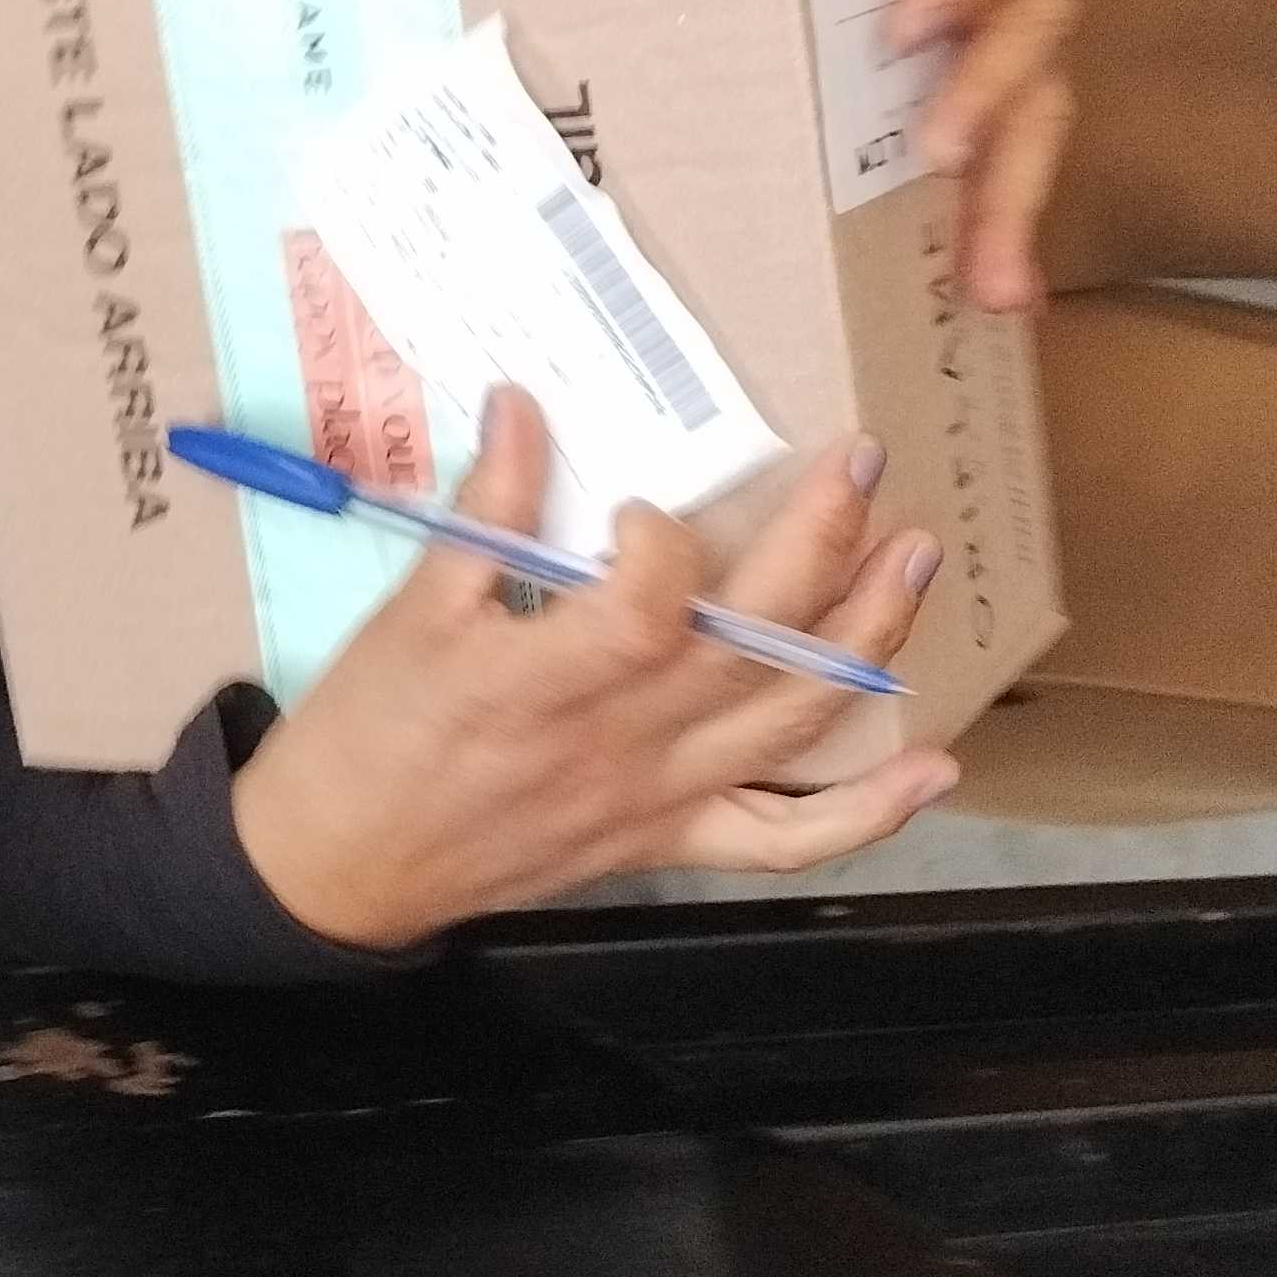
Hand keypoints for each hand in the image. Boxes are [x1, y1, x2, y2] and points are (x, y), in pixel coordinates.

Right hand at [230, 390, 955, 951]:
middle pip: (752, 643)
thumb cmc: (365, 737)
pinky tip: (936, 767)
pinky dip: (870, 815)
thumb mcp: (407, 615)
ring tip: (914, 559)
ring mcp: (660, 796)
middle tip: (864, 462)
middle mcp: (624, 741)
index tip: (643, 503)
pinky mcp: (669, 839)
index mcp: (546, 679)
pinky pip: (785, 841)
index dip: (667, 542)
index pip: (648, 603)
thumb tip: (521, 405)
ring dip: (868, 640)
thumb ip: (482, 515)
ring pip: (792, 721)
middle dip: (822, 544)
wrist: (341, 870)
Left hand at [889, 0, 1157, 315]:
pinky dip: (1006, 218)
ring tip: (995, 287)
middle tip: (941, 161)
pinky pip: (1010, 143)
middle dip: (993, 105)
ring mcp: (1027, 15)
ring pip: (1037, 114)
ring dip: (1016, 200)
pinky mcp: (995, 59)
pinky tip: (990, 291)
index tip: (909, 23)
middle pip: (1035, 38)